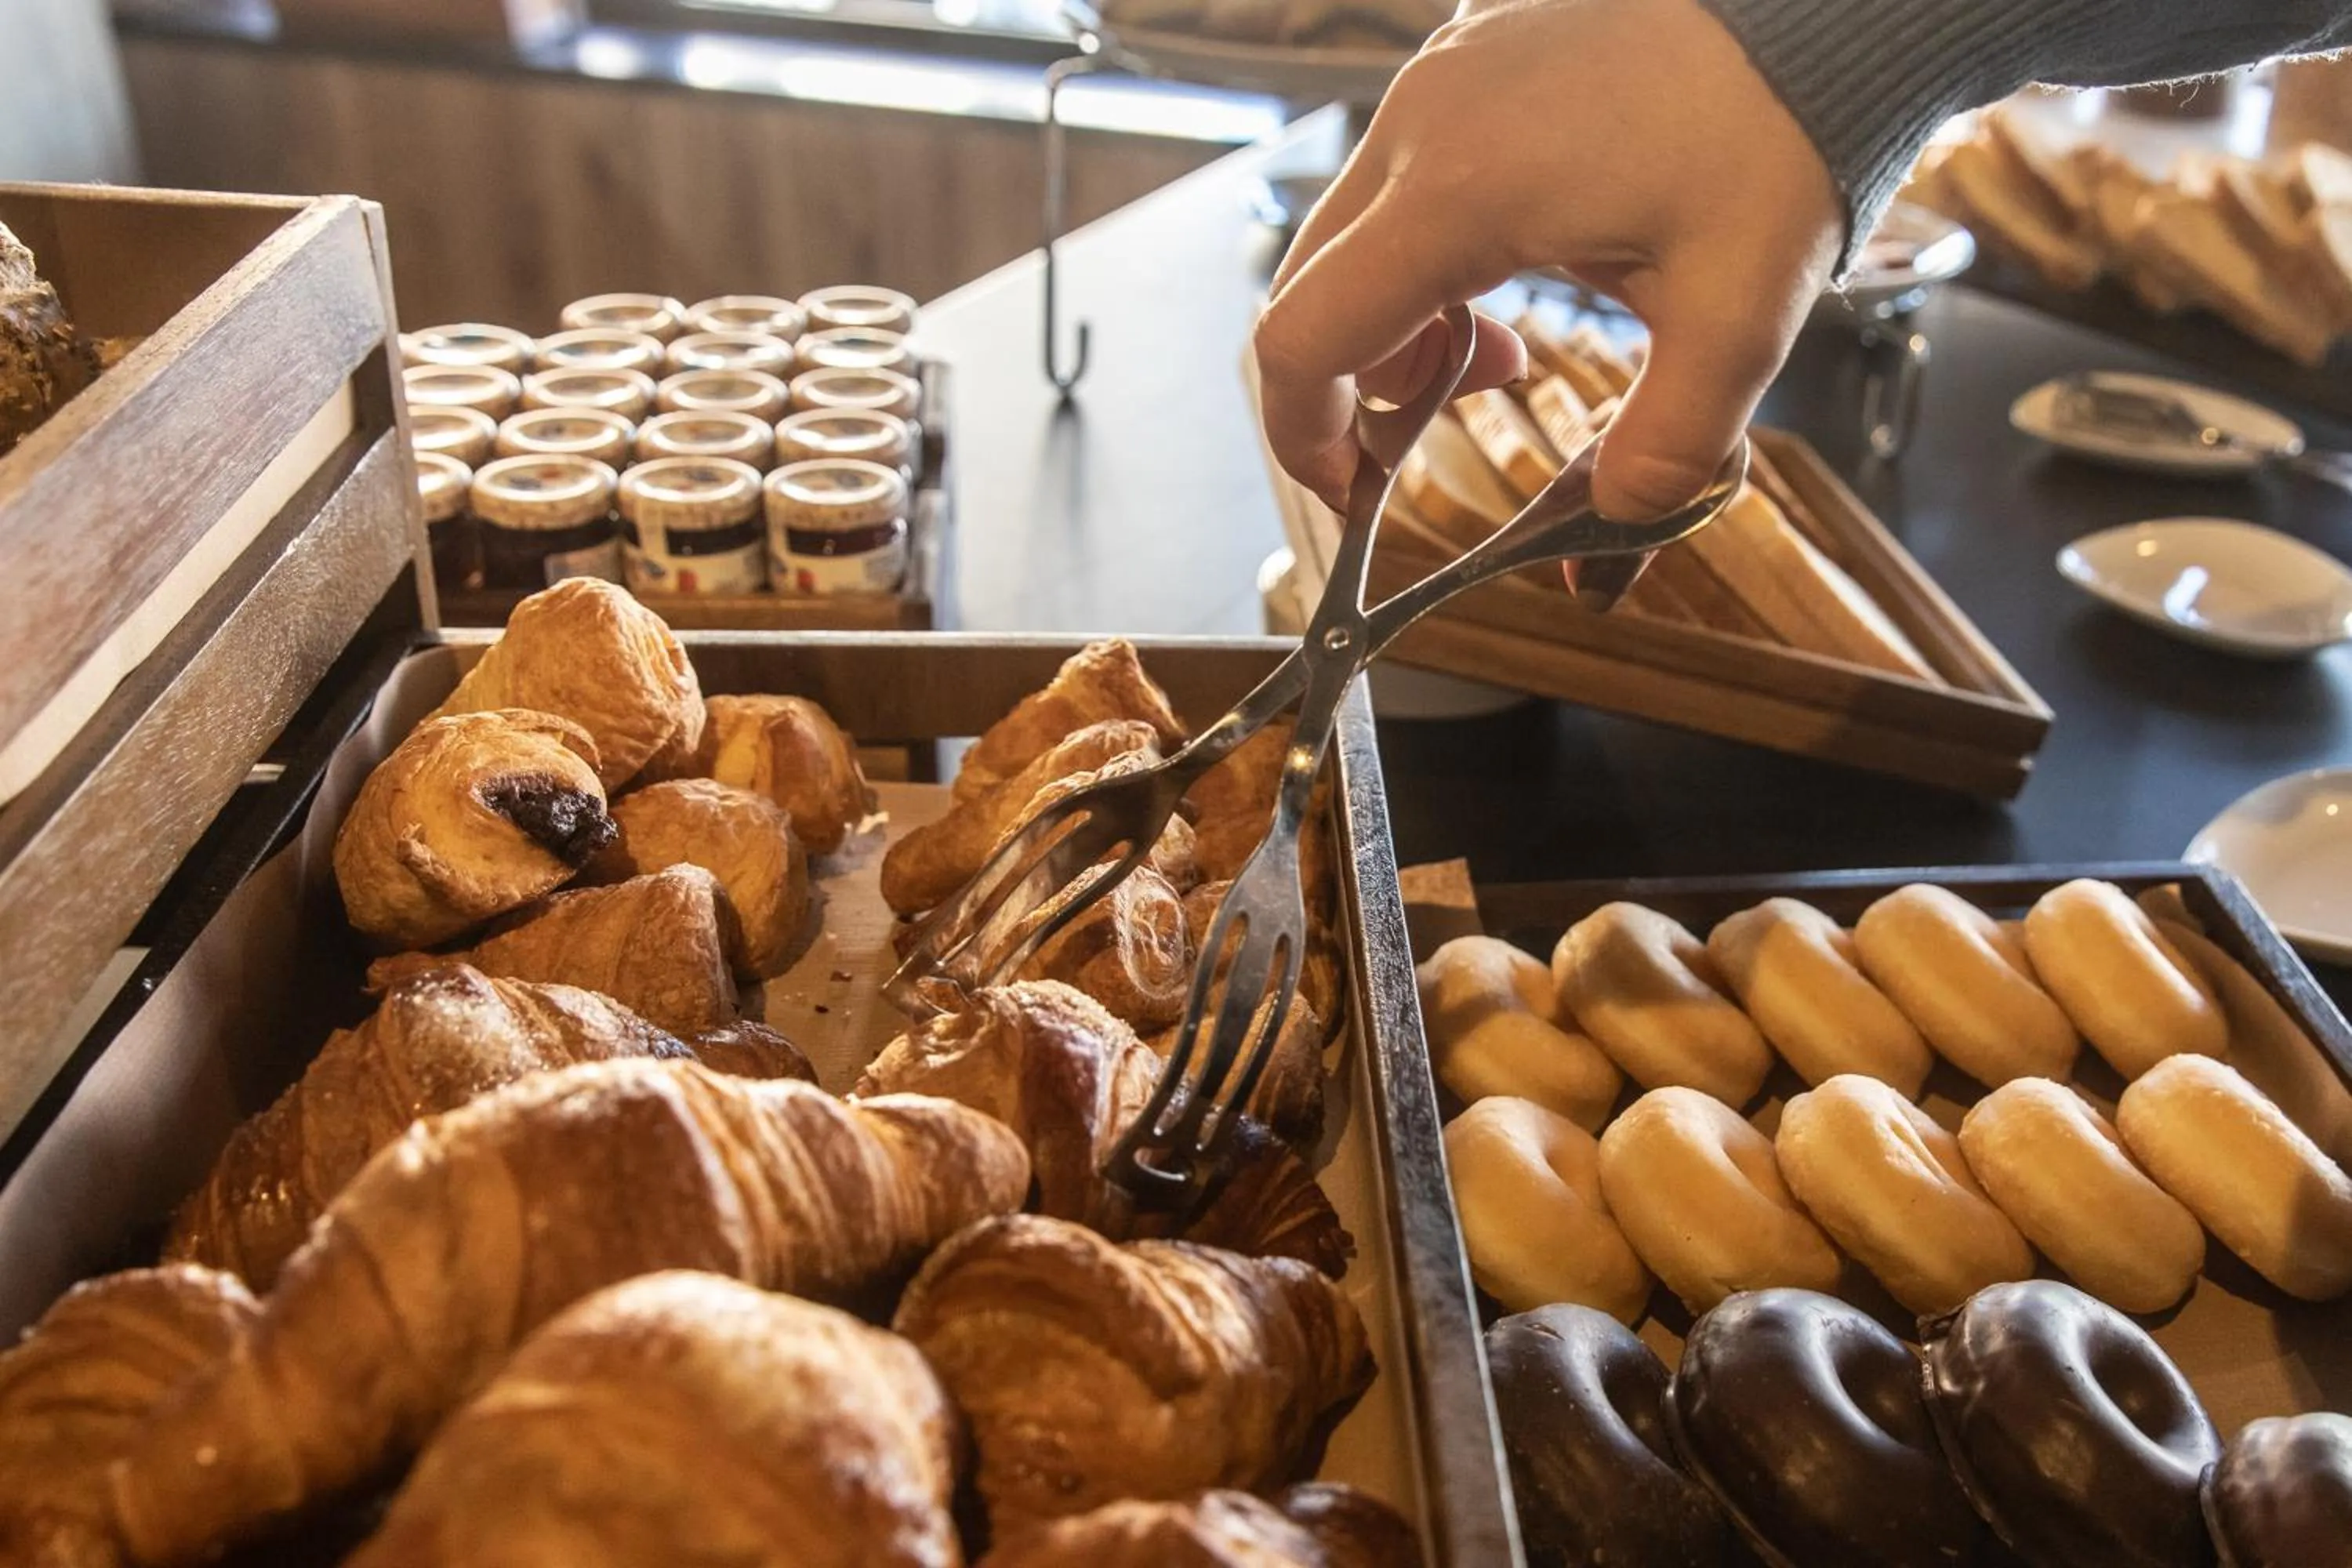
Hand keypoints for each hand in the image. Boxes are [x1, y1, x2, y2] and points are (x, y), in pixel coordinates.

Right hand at [1253, 0, 1843, 517]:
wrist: (1822, 3)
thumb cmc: (1779, 131)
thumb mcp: (1741, 317)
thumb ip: (1670, 447)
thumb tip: (1614, 527)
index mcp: (1456, 193)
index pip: (1303, 338)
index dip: (1304, 435)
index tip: (1354, 492)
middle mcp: (1418, 125)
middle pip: (1312, 290)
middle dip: (1361, 386)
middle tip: (1438, 431)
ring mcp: (1436, 82)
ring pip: (1352, 236)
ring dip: (1399, 321)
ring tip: (1502, 353)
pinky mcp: (1465, 62)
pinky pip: (1397, 178)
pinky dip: (1424, 252)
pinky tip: (1516, 268)